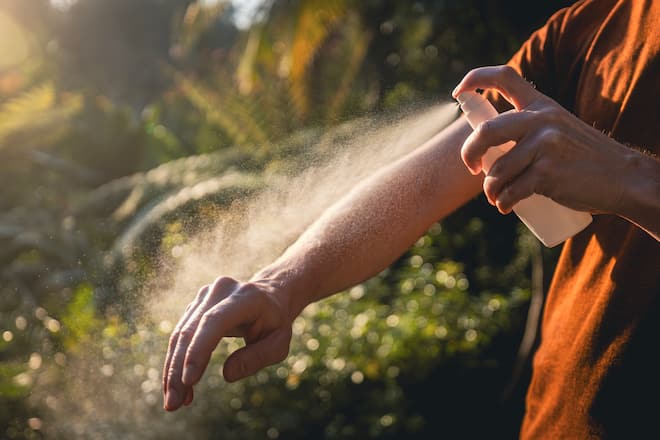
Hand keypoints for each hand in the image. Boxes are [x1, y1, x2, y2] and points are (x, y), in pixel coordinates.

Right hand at [162, 276, 292, 410]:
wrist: (270, 296)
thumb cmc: (275, 322)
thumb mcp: (279, 343)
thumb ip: (258, 357)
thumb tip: (227, 375)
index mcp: (245, 297)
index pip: (214, 321)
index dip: (198, 350)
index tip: (189, 381)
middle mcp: (220, 291)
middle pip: (190, 331)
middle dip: (178, 370)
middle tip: (173, 404)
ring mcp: (204, 296)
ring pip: (180, 335)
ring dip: (173, 371)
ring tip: (174, 402)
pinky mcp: (195, 306)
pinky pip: (180, 336)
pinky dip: (177, 363)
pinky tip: (181, 387)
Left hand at [452, 65, 635, 215]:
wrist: (623, 178)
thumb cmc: (582, 157)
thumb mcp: (558, 128)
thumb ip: (529, 128)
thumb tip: (484, 149)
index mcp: (541, 105)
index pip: (504, 77)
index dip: (475, 79)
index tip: (458, 92)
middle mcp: (541, 120)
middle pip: (486, 132)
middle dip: (468, 154)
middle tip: (472, 168)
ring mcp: (545, 146)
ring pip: (497, 170)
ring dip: (490, 190)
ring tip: (497, 197)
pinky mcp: (547, 173)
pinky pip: (511, 191)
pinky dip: (503, 203)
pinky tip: (506, 206)